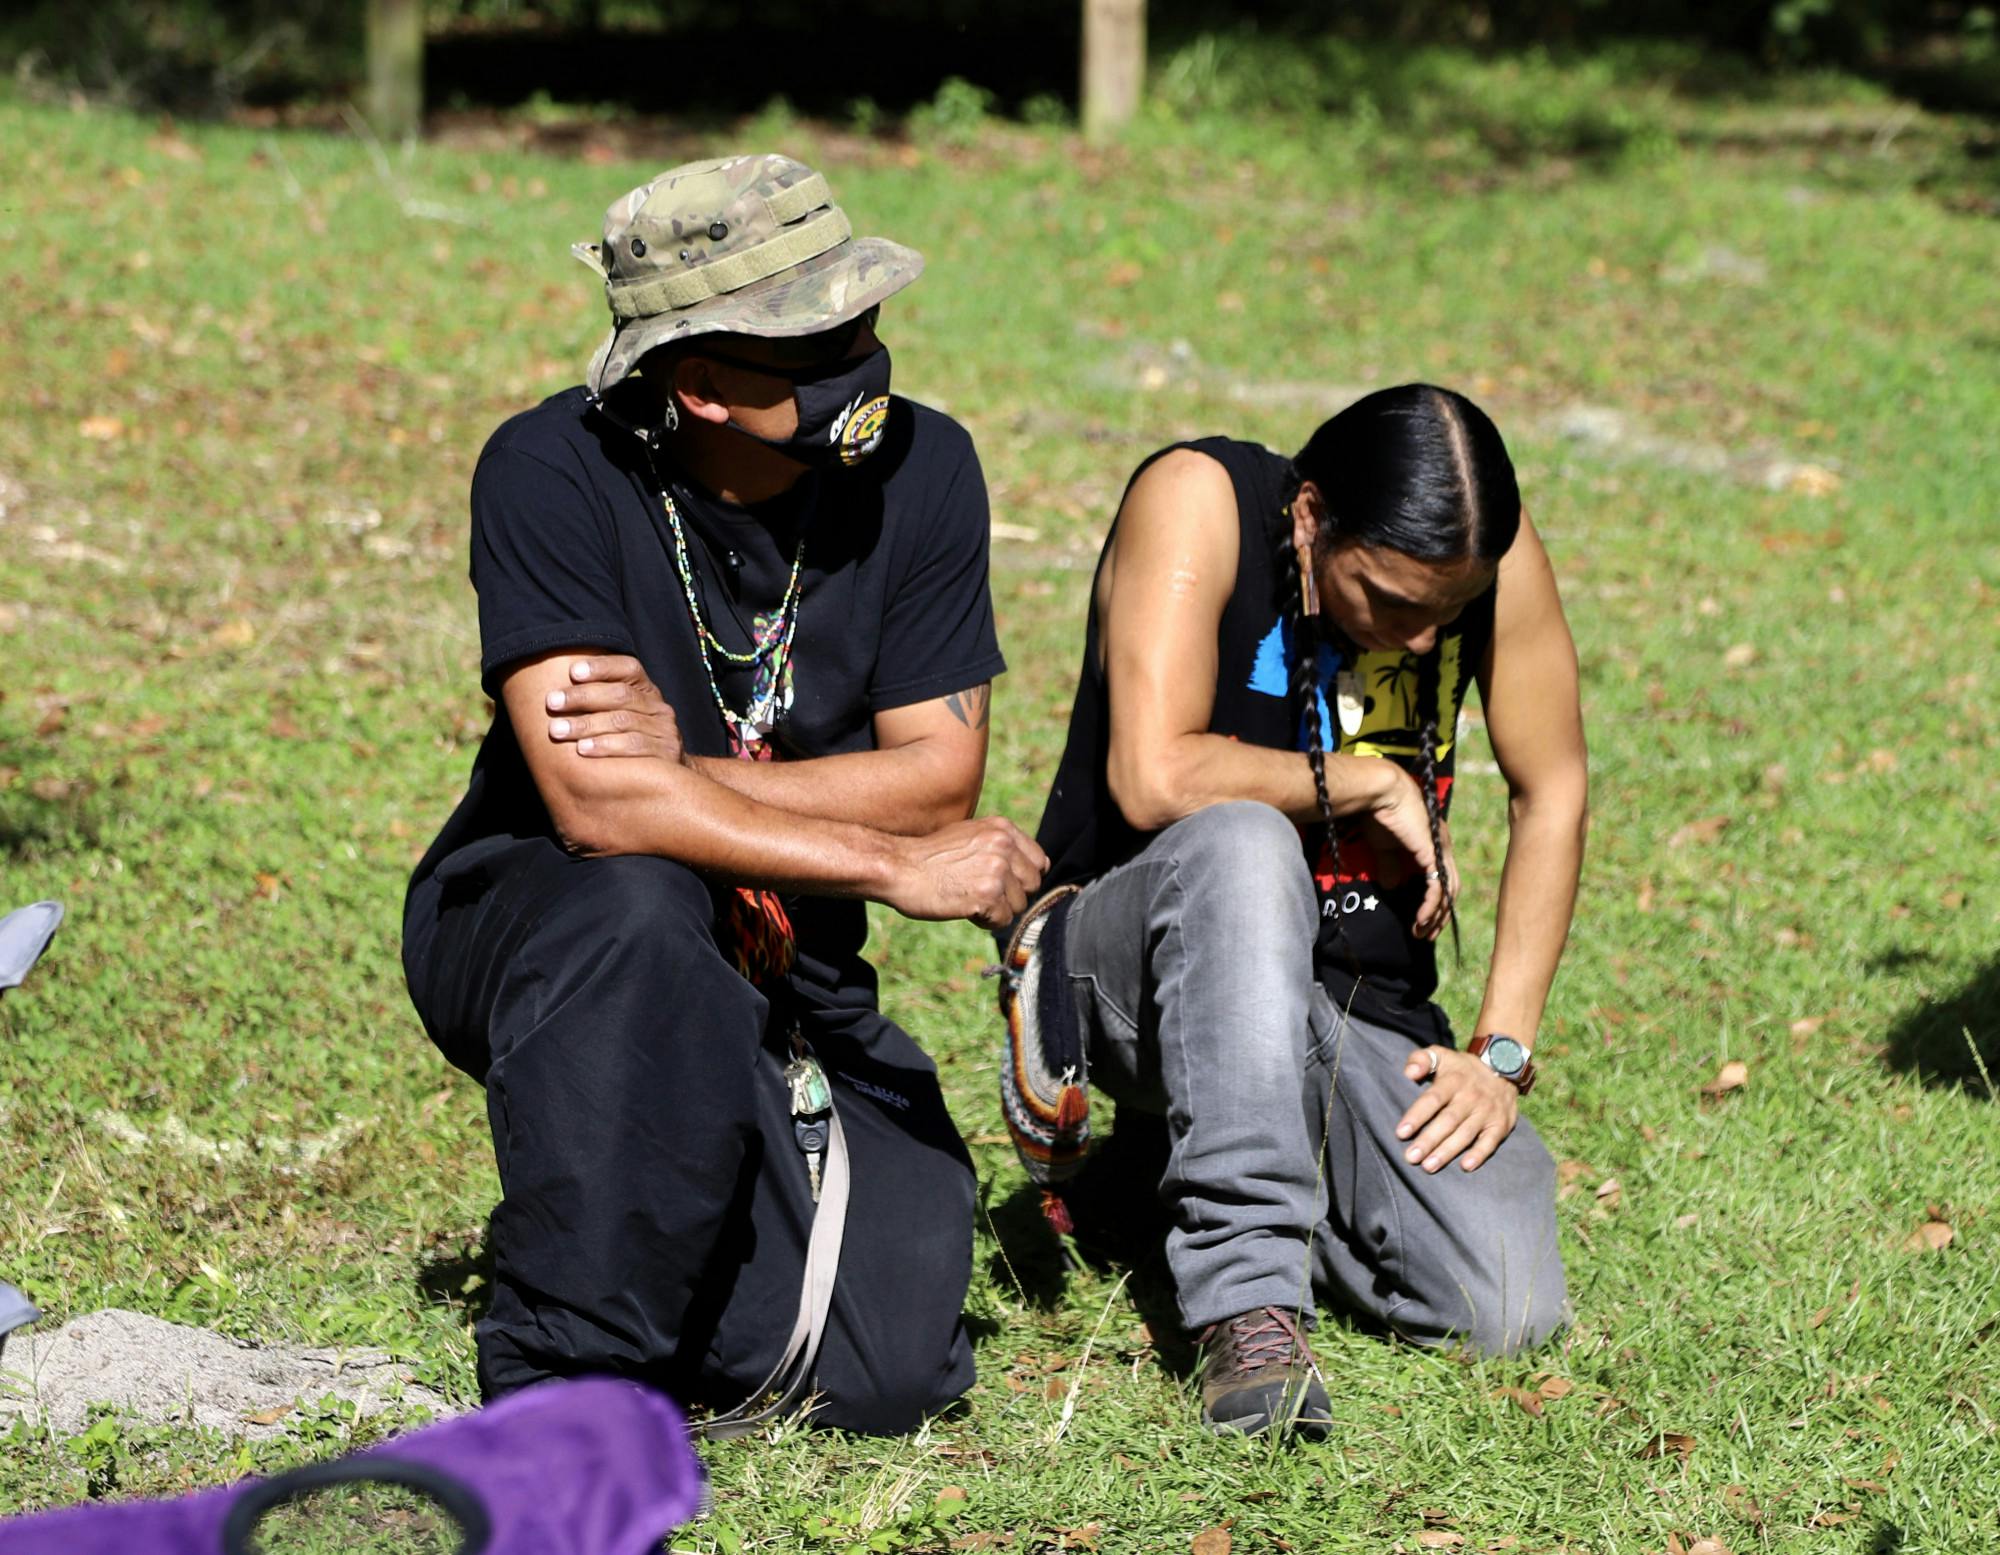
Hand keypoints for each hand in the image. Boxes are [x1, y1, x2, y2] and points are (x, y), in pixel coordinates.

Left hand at [545, 655, 683, 765]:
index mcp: (646, 690)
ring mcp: (665, 729)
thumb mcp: (619, 717)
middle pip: (621, 694)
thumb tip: (552, 692)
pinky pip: (635, 746)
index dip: (601, 667)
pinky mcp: (667, 753)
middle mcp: (658, 707)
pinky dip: (607, 746)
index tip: (572, 672)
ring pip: (623, 720)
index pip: (627, 668)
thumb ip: (597, 702)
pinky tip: (583, 749)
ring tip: (557, 730)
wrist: (670, 780)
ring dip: (587, 724)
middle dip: (582, 697)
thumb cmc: (630, 743)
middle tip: (552, 703)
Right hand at [882, 817, 1048, 930]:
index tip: (1002, 884)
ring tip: (968, 897)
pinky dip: (985, 921)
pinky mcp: (986, 895)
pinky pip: (1003, 921)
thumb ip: (1000, 846)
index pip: (1039, 861)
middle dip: (1011, 895)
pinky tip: (964, 908)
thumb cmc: (929, 857)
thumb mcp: (970, 835)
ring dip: (996, 909)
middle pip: (1032, 885)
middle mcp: (1004, 845)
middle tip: (980, 892)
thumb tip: (1036, 866)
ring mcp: (996, 870)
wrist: (898, 867)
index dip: (1021, 878)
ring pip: (1019, 906)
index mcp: (1002, 828)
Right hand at [1358, 763, 1458, 938]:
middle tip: (1425, 934)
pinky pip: (1438, 889)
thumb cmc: (1380, 814)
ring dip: (1436, 916)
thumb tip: (1393, 886)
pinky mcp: (1433, 855)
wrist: (1381, 794)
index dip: (1434, 901)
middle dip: (1439, 915)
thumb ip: (1391, 866)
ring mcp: (1441, 851)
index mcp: (1433, 843)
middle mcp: (1443, 847)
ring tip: (1422, 932)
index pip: (1442, 878)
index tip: (1420, 920)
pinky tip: (1420, 920)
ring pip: (1448, 892)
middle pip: (1451, 889)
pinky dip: (1430, 907)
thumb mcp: (1384, 847)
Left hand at [1395, 1045, 1518, 1172]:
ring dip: (1447, 1151)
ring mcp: (1487, 1112)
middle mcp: (1471, 1097)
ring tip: (1429, 1166)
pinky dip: (1479, 1154)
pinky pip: (1490, 1142)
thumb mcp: (1442, 1055)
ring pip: (1465, 1134)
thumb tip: (1409, 1073)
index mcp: (1453, 1081)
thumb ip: (1421, 1059)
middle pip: (1448, 1121)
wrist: (1503, 1067)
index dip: (1417, 1116)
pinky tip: (1465, 1166)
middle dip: (1429, 1140)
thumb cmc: (1461, 1068)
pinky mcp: (1500, 1124)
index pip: (1433, 1099)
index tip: (1401, 1132)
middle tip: (1411, 1157)